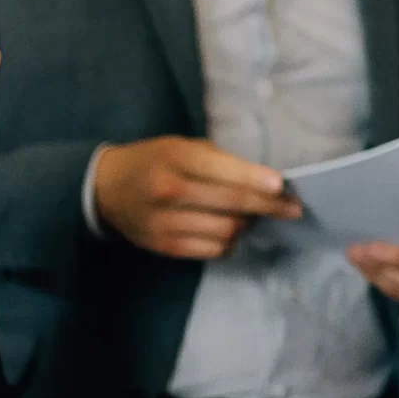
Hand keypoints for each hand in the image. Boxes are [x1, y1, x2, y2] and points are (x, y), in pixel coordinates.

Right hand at [93, 137, 301, 259]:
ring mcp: (165, 223)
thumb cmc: (153, 161)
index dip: (257, 180)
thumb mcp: (181, 147)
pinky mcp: (165, 247)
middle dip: (268, 206)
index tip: (283, 185)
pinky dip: (228, 242)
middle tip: (292, 208)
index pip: (223, 172)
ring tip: (251, 217)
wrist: (106, 189)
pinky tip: (229, 231)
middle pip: (232, 205)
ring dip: (247, 225)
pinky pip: (212, 250)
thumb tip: (265, 181)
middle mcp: (169, 191)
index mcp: (175, 158)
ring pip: (227, 231)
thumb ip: (219, 161)